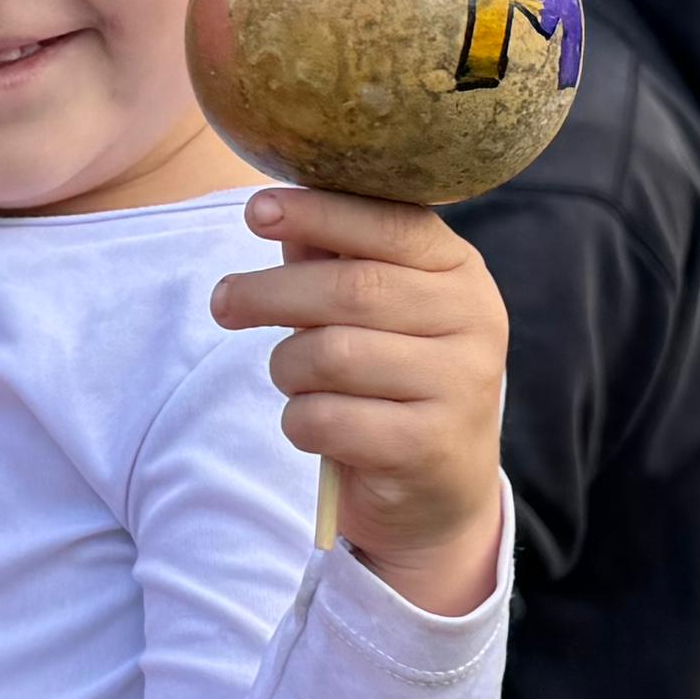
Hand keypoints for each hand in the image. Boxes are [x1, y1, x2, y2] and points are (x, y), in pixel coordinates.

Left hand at [210, 189, 507, 616]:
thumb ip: (333, 258)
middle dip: (270, 293)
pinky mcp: (429, 447)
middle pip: (350, 288)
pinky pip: (327, 419)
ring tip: (293, 379)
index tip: (256, 209)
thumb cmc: (391, 378)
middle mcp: (475, 322)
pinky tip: (316, 426)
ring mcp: (460, 386)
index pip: (391, 224)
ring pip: (331, 355)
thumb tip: (276, 209)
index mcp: (461, 272)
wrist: (438, 489)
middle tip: (224, 303)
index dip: (319, 213)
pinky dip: (299, 421)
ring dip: (287, 366)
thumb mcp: (374, 312)